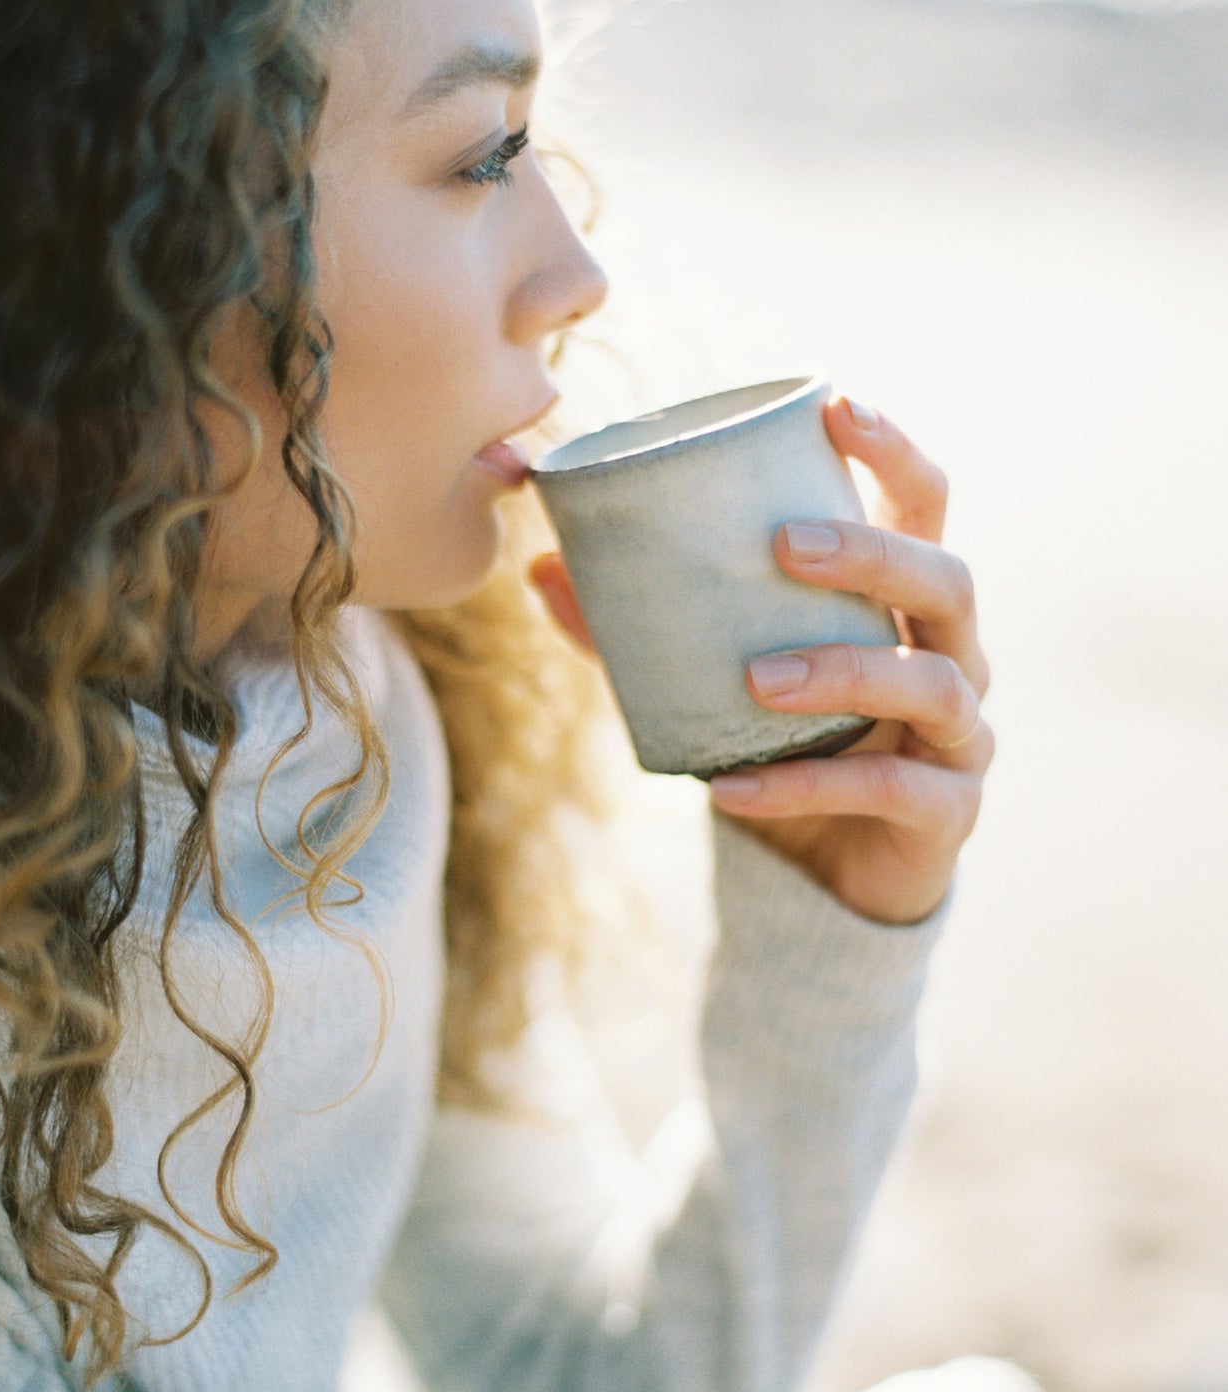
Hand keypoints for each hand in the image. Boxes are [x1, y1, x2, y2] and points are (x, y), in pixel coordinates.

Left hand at [529, 396, 991, 924]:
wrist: (820, 877)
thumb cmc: (777, 749)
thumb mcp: (707, 682)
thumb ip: (638, 629)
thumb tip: (540, 569)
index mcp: (900, 605)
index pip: (924, 507)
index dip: (895, 453)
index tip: (839, 406)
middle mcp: (950, 657)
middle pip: (947, 581)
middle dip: (871, 554)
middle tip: (782, 547)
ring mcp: (960, 738)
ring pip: (932, 684)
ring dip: (843, 671)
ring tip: (756, 681)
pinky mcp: (947, 814)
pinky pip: (891, 790)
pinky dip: (807, 785)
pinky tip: (733, 788)